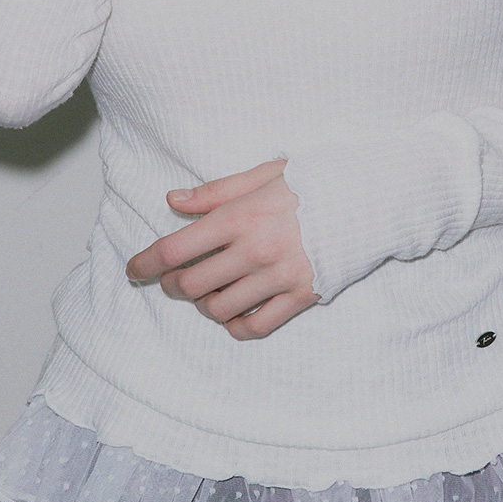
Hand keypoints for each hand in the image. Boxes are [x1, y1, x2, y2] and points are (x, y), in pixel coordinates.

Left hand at [124, 159, 320, 339]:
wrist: (368, 200)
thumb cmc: (312, 183)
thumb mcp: (263, 175)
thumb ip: (216, 191)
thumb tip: (173, 200)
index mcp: (240, 216)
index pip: (176, 248)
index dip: (147, 262)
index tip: (134, 269)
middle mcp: (255, 251)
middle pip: (192, 284)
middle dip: (173, 285)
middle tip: (174, 279)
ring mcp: (278, 277)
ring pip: (219, 309)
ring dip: (204, 304)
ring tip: (207, 292)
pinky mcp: (300, 296)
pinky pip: (255, 326)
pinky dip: (236, 325)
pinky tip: (233, 313)